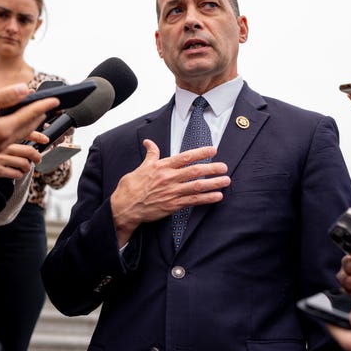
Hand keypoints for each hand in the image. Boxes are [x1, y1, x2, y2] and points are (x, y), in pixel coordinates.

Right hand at [0, 83, 58, 172]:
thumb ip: (4, 96)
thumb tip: (25, 90)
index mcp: (3, 130)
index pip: (29, 114)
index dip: (43, 105)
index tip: (55, 100)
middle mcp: (2, 142)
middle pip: (27, 127)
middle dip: (40, 117)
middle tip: (50, 109)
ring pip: (19, 135)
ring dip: (30, 126)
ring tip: (37, 119)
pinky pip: (8, 140)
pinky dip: (17, 132)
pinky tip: (13, 128)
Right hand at [110, 139, 230, 246]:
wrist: (125, 207)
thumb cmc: (131, 187)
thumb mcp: (141, 167)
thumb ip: (150, 154)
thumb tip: (149, 142)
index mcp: (162, 167)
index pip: (185, 157)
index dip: (200, 153)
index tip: (212, 150)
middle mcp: (169, 178)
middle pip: (195, 171)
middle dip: (212, 169)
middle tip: (224, 167)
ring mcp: (172, 192)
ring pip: (197, 186)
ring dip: (213, 183)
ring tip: (226, 181)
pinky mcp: (173, 205)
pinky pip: (193, 201)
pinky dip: (206, 199)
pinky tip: (217, 196)